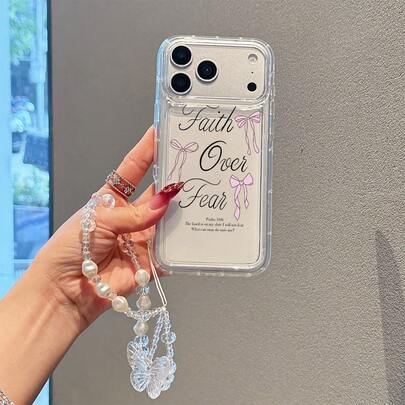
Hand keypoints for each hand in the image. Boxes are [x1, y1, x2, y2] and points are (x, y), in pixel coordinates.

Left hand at [31, 127, 181, 330]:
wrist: (65, 291)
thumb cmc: (71, 248)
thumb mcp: (99, 220)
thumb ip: (135, 214)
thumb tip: (165, 202)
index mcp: (112, 200)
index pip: (133, 169)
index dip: (147, 151)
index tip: (162, 132)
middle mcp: (131, 217)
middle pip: (156, 195)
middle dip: (173, 182)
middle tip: (193, 167)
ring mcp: (142, 239)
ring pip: (168, 222)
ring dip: (182, 213)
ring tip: (202, 197)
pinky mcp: (151, 262)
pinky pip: (171, 252)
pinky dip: (183, 246)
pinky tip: (200, 232)